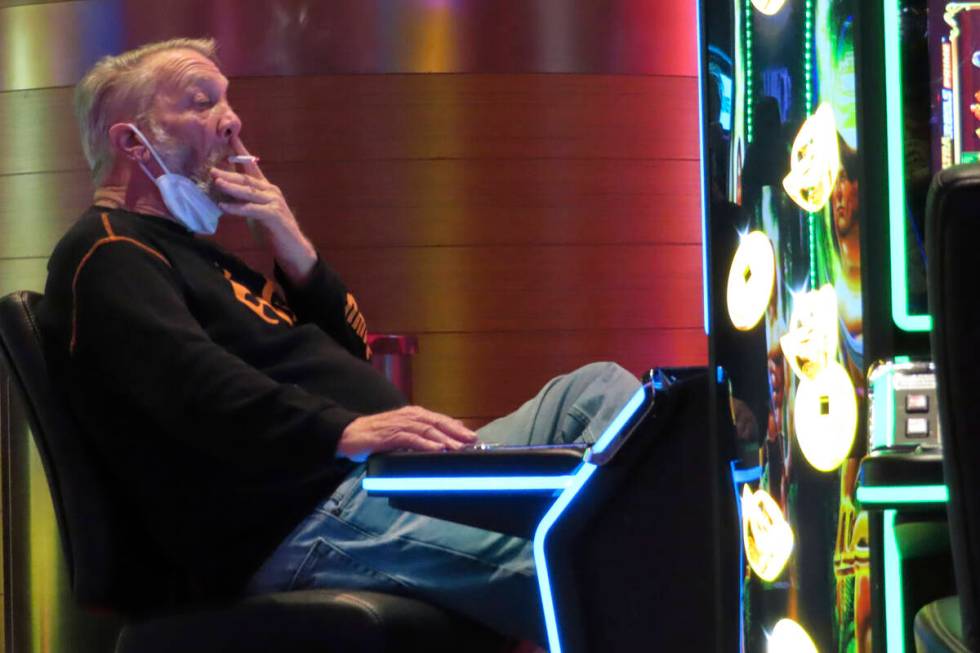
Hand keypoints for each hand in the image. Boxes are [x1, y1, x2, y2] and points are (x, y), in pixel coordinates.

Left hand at [210, 137, 315, 283]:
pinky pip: (252, 209)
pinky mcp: (274, 216)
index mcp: (266, 188)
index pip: (251, 166)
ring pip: (249, 191)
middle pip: (247, 178)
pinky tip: (223, 207)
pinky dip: (237, 208)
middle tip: (211, 170)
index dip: (240, 151)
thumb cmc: (273, 232)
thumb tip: (222, 194)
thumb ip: (243, 201)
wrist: (293, 250)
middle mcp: (272, 191)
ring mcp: (275, 202)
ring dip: (231, 187)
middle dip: (228, 173)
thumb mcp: (255, 213)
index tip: (229, 137)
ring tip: (216, 182)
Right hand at [337, 405, 478, 461]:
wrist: (348, 434)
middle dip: (456, 432)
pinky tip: (435, 449)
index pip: (440, 419)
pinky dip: (425, 444)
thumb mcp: (401, 433)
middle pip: (438, 422)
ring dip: (444, 439)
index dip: (457, 427)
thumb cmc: (376, 436)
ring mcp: (399, 424)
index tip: (473, 436)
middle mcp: (409, 416)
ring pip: (427, 430)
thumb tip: (442, 442)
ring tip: (458, 448)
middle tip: (472, 441)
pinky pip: (411, 439)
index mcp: (413, 415)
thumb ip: (419, 436)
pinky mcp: (389, 435)